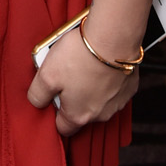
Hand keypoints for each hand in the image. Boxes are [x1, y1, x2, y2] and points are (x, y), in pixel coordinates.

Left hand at [27, 21, 136, 136]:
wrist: (113, 38)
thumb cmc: (80, 56)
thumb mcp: (46, 75)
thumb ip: (38, 94)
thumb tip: (36, 102)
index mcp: (78, 116)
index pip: (62, 127)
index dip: (54, 111)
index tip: (52, 94)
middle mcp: (100, 115)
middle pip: (81, 112)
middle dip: (72, 96)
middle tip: (66, 73)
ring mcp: (117, 102)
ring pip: (98, 100)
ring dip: (90, 86)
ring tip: (82, 63)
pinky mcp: (129, 87)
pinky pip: (114, 88)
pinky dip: (106, 79)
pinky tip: (99, 62)